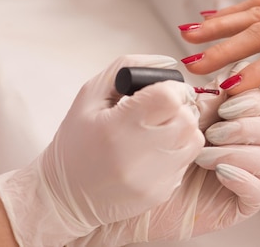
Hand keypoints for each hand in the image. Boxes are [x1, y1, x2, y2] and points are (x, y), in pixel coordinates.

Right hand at [0, 54, 204, 246]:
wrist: (65, 196)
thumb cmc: (76, 142)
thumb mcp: (89, 95)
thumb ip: (127, 68)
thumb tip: (167, 63)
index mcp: (117, 126)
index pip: (169, 97)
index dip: (170, 87)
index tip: (159, 91)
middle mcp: (137, 155)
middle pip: (187, 116)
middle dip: (178, 107)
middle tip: (157, 110)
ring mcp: (153, 178)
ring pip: (193, 138)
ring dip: (181, 128)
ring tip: (156, 130)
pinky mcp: (162, 193)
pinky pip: (187, 162)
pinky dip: (176, 151)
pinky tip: (152, 152)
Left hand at [68, 65, 259, 245]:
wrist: (88, 198)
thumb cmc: (99, 152)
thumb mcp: (112, 101)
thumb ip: (141, 73)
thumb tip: (177, 66)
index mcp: (201, 111)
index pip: (244, 88)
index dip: (244, 85)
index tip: (222, 89)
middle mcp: (220, 137)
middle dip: (249, 112)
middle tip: (216, 122)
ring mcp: (228, 169)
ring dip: (243, 144)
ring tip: (204, 154)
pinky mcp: (227, 201)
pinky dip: (247, 177)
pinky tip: (218, 172)